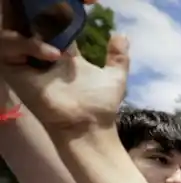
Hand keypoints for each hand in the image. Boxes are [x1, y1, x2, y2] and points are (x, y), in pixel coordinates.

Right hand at [0, 0, 127, 131]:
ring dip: (32, 25)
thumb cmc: (100, 105)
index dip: (62, 6)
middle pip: (26, 17)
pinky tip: (53, 54)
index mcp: (61, 48)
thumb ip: (118, 56)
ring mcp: (24, 58)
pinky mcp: (12, 69)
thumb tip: (121, 34)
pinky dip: (27, 44)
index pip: (51, 17)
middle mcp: (39, 50)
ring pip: (11, 26)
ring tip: (58, 41)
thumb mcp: (114, 77)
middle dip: (37, 6)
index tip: (86, 2)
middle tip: (58, 4)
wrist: (89, 126)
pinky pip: (7, 45)